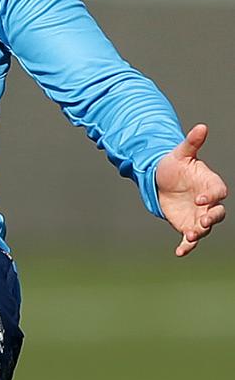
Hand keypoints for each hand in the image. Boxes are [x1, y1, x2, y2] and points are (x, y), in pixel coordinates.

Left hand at [156, 124, 227, 256]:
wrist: (161, 179)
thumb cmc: (175, 164)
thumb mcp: (181, 153)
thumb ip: (192, 143)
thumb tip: (201, 126)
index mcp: (210, 184)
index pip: (218, 192)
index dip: (212, 196)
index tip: (201, 199)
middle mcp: (207, 202)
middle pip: (217, 213)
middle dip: (211, 218)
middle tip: (202, 221)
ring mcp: (198, 216)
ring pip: (205, 228)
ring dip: (199, 233)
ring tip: (189, 235)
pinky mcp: (187, 226)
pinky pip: (190, 240)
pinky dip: (187, 247)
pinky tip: (180, 253)